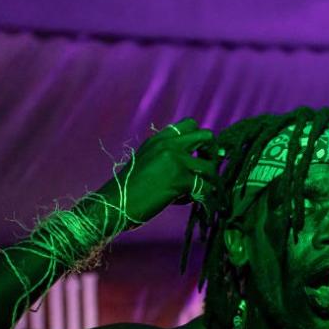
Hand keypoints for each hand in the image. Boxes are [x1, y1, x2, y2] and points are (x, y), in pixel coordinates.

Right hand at [99, 118, 216, 227]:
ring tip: (195, 191)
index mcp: (160, 139)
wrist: (115, 203)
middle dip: (212, 153)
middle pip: (207, 136)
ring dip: (208, 181)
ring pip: (210, 166)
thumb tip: (195, 160)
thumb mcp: (147, 161)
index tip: (201, 154)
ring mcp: (176, 161)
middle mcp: (169, 145)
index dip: (201, 139)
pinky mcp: (180, 180)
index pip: (191, 124)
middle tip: (206, 170)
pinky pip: (205, 187)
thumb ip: (168, 156)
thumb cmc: (130, 188)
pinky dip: (201, 196)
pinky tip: (186, 200)